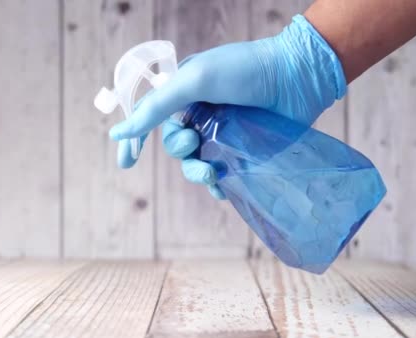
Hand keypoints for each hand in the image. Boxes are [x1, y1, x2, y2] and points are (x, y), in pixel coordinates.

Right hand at [110, 15, 345, 197]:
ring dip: (197, 173)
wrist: (297, 77)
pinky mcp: (245, 151)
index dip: (133, 141)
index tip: (125, 163)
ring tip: (212, 172)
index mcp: (184, 94)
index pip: (150, 119)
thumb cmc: (244, 71)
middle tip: (194, 140)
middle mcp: (201, 115)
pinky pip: (223, 175)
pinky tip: (223, 188)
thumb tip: (118, 134)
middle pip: (174, 145)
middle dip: (179, 149)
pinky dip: (218, 185)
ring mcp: (224, 134)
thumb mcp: (193, 81)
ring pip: (196, 163)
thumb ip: (155, 108)